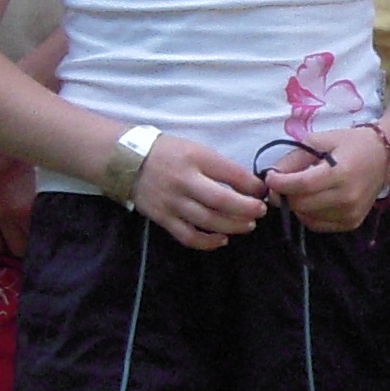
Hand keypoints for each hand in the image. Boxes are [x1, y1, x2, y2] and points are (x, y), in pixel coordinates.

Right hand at [132, 134, 267, 249]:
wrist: (126, 160)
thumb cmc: (167, 153)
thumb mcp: (195, 148)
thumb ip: (218, 166)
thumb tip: (248, 185)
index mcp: (196, 158)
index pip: (232, 174)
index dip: (253, 186)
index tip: (263, 191)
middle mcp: (185, 180)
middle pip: (223, 201)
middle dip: (247, 209)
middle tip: (260, 211)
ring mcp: (172, 201)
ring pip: (208, 221)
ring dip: (233, 226)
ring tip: (247, 225)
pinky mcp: (163, 218)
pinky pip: (188, 236)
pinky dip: (208, 242)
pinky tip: (222, 239)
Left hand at [267, 128, 388, 233]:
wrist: (383, 158)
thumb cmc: (350, 144)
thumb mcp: (321, 140)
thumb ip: (295, 158)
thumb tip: (272, 175)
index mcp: (341, 172)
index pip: (303, 184)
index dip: (281, 183)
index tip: (269, 177)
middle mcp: (348, 197)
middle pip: (302, 204)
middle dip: (285, 195)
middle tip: (280, 184)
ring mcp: (350, 213)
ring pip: (306, 216)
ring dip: (296, 205)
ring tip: (299, 190)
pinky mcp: (351, 223)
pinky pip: (317, 225)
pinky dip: (308, 214)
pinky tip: (312, 200)